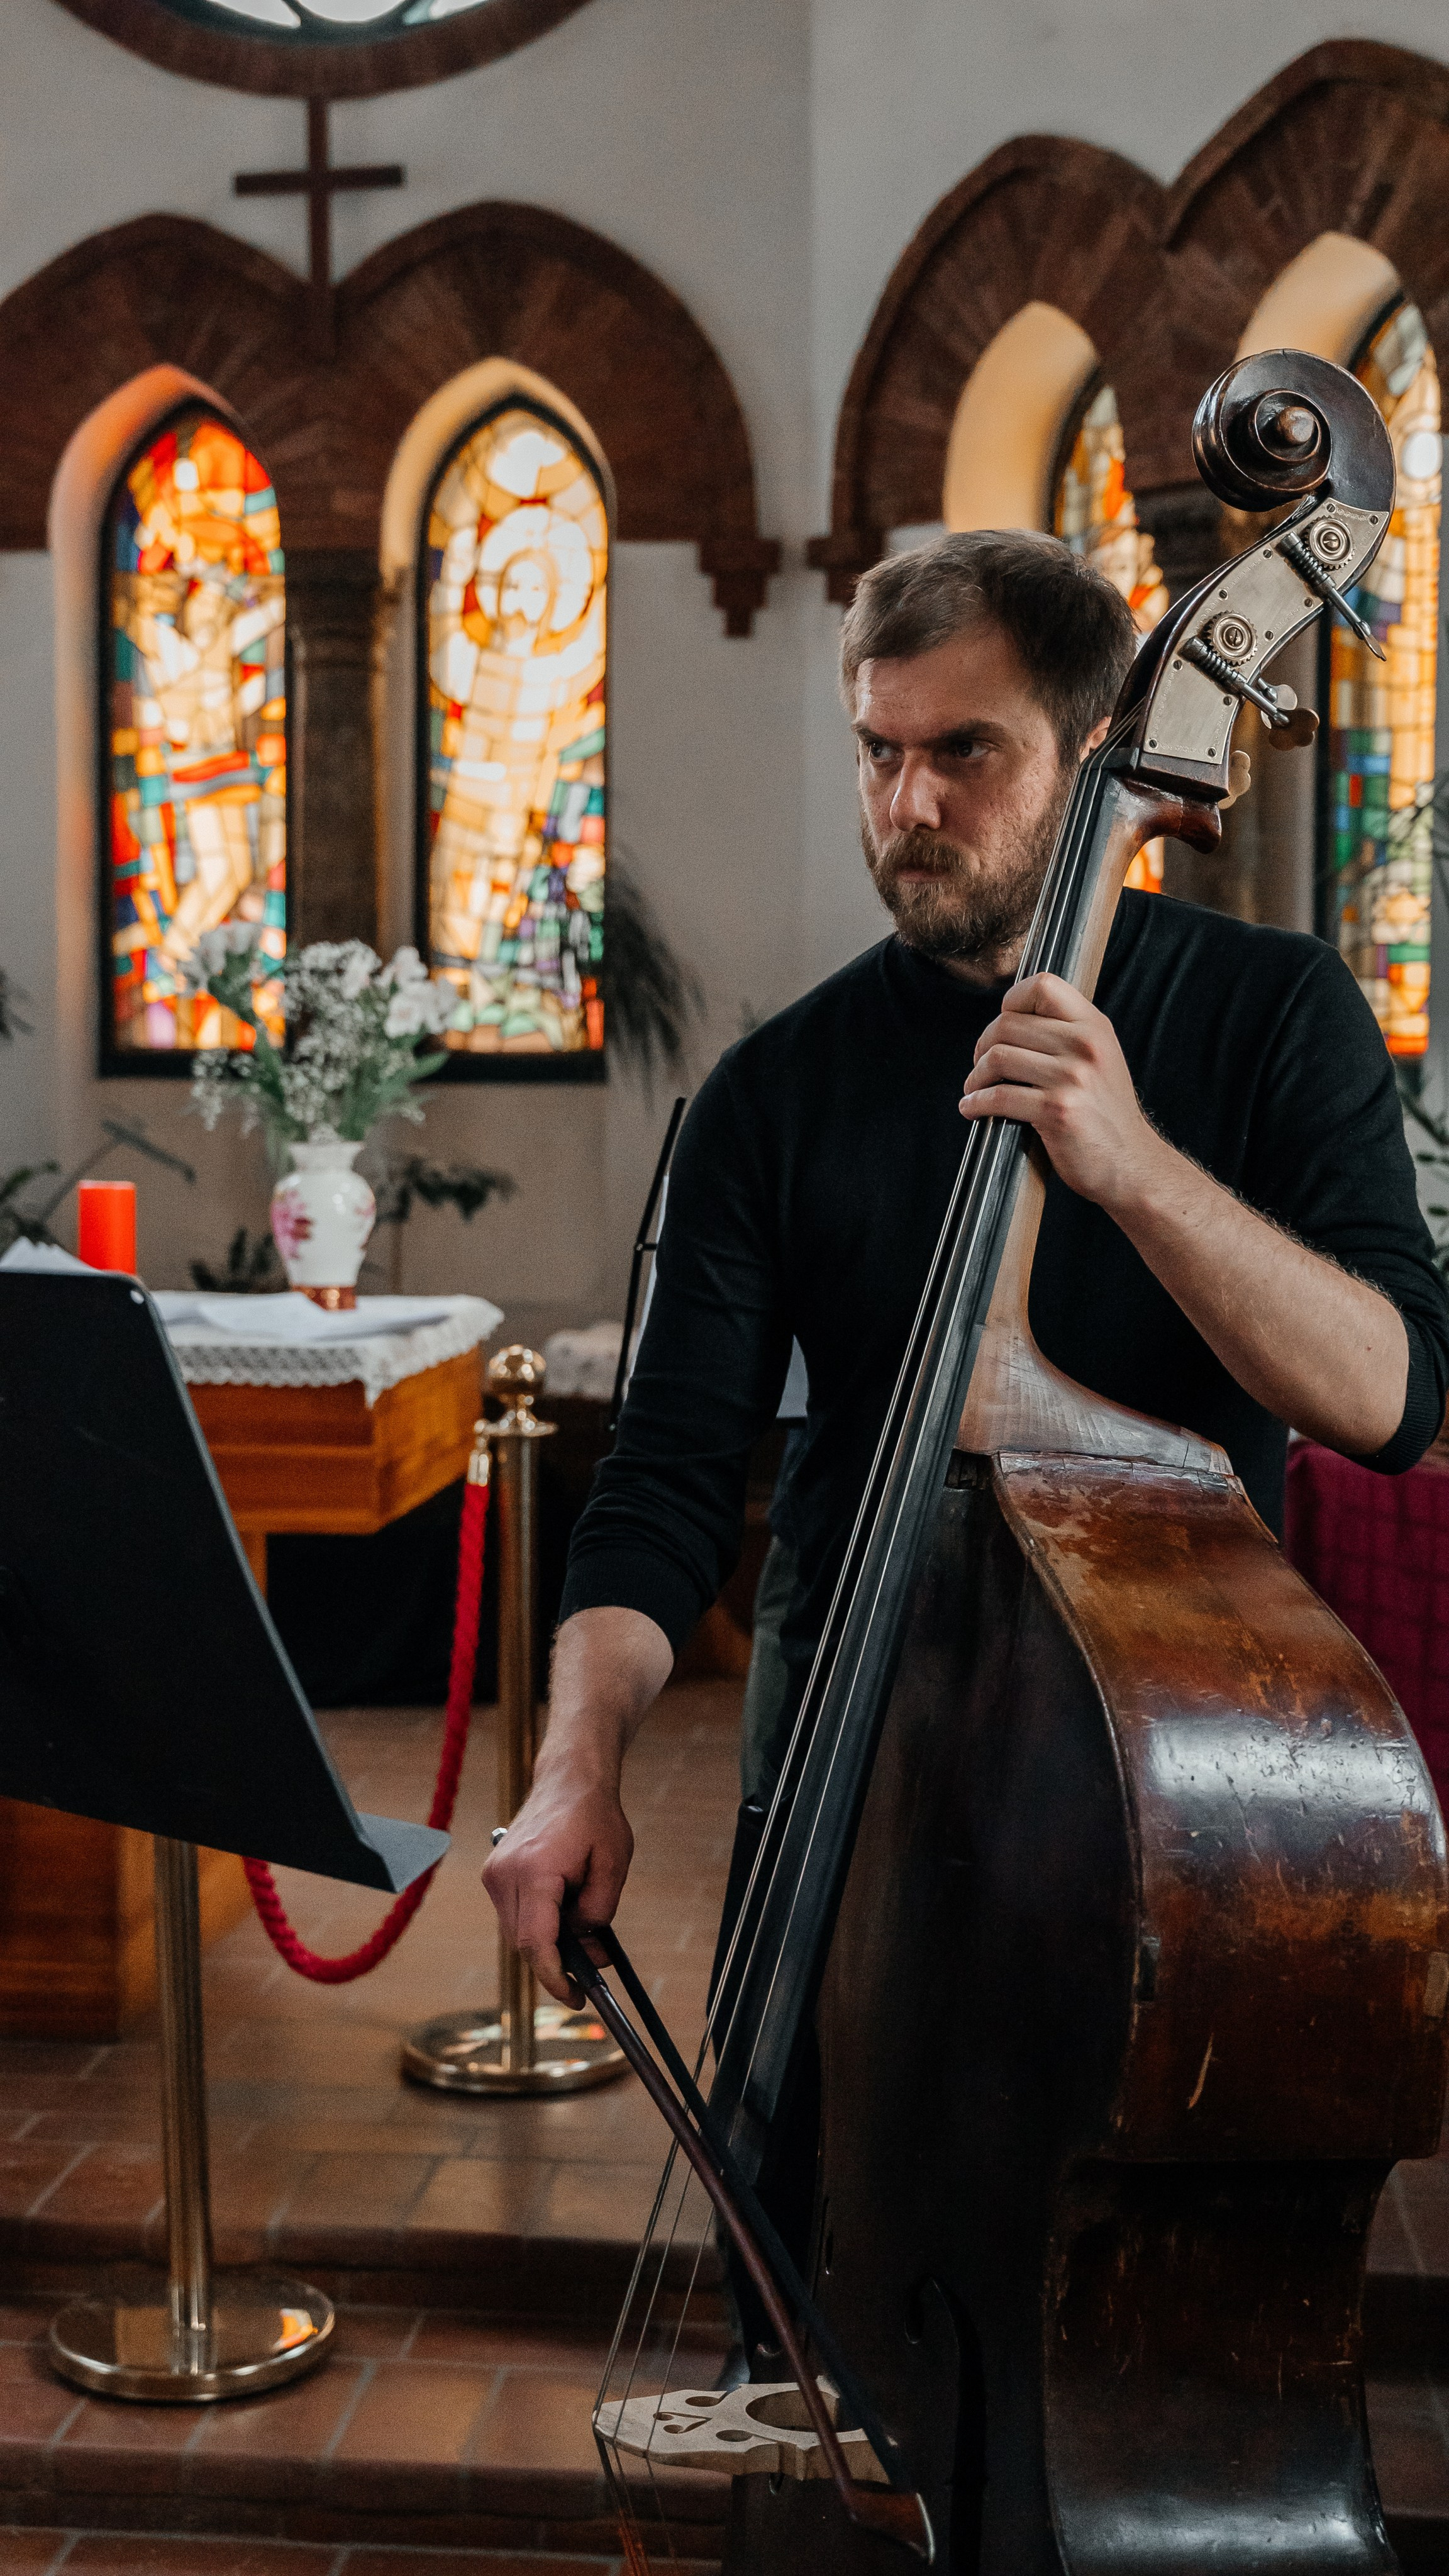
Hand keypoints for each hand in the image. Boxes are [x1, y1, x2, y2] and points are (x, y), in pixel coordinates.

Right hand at [482, 1766, 633, 2005]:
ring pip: (518, 1932)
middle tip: (593, 1967)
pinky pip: (515, 1914)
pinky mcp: (495, 1873)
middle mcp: (505, 1874)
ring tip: (586, 1933)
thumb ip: (599, 1913)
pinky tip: (565, 1916)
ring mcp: (495, 1873)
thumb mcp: (613, 1866)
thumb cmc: (594, 1816)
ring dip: (549, 1942)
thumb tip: (587, 1947)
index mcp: (534, 1871)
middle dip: (558, 1962)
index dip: (554, 1977)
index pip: (535, 1942)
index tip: (575, 1997)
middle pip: (524, 1942)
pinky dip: (539, 1924)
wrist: (568, 1779)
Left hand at [959, 971, 1162, 1210]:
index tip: (1002, 1028)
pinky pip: (998, 1097)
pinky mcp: (1056, 1111)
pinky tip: (972, 1109)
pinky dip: (975, 1104)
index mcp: (1094, 1027)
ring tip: (974, 1090)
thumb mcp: (1100, 1060)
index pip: (1043, 985)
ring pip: (997, 1058)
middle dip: (982, 1046)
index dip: (1011, 1002)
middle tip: (980, 1067)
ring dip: (975, 1077)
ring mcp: (1071, 1078)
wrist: (1131, 1164)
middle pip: (1007, 1024)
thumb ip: (1067, 1036)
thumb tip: (1012, 1020)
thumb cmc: (1106, 1115)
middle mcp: (1085, 1045)